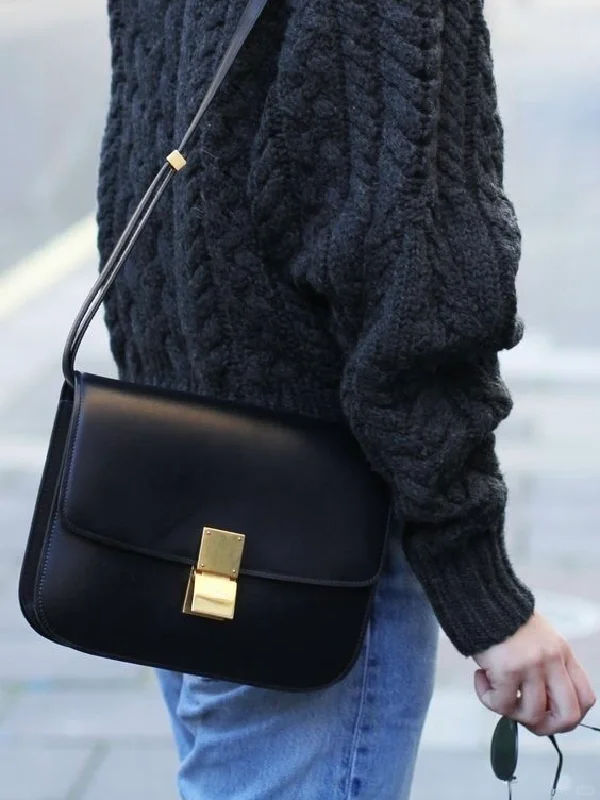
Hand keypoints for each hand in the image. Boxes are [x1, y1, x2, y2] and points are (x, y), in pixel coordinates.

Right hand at [473, 612, 595, 735]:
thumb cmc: (505, 619)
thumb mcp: (539, 639)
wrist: (481, 599)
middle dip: (545, 727)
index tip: (549, 715)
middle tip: (523, 718)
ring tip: (495, 691)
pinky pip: (501, 704)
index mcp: (562, 653)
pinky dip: (487, 698)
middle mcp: (552, 660)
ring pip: (532, 714)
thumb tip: (540, 704)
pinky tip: (480, 678)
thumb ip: (546, 667)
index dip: (569, 716)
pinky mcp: (507, 669)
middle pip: (567, 715)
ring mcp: (531, 665)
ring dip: (510, 711)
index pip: (585, 698)